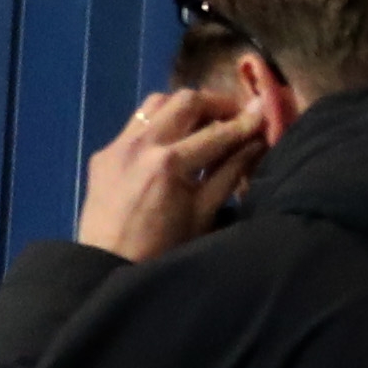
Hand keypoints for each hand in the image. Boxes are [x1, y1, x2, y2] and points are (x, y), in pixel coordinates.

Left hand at [78, 88, 261, 262]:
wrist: (105, 267)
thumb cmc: (163, 248)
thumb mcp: (205, 211)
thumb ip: (232, 170)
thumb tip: (257, 139)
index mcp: (169, 162)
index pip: (217, 131)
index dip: (246, 122)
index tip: (265, 112)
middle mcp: (141, 144)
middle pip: (186, 100)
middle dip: (216, 104)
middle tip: (235, 116)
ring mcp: (117, 145)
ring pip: (156, 103)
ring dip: (185, 107)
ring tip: (205, 124)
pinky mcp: (102, 153)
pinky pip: (136, 123)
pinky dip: (159, 121)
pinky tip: (173, 140)